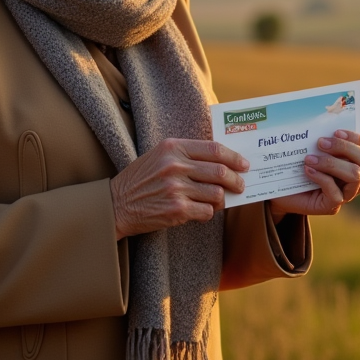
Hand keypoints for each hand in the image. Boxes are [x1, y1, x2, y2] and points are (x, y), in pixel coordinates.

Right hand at [111, 139, 248, 239]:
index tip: (243, 164)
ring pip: (216, 193)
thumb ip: (187, 154)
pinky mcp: (177, 210)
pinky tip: (200, 211)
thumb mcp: (160, 156)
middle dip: (236, 181)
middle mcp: (175, 165)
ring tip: (217, 200)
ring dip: (221, 199)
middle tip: (240, 185)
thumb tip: (222, 160)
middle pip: (221, 172)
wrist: (116, 205)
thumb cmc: (140, 180)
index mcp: (173, 147)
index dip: (234, 158)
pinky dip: (208, 212)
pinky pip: (206, 211)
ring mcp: (176, 188)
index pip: (214, 149)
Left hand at [268, 130, 359, 223]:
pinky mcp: (332, 206)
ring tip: (310, 158)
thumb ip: (320, 140)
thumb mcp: (310, 149)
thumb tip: (320, 125)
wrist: (282, 191)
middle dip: (345, 148)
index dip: (354, 138)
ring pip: (355, 176)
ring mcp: (346, 194)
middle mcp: (356, 178)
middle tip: (321, 142)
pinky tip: (307, 170)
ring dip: (332, 163)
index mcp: (354, 161)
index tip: (335, 131)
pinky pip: (336, 194)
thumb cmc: (297, 166)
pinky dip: (321, 178)